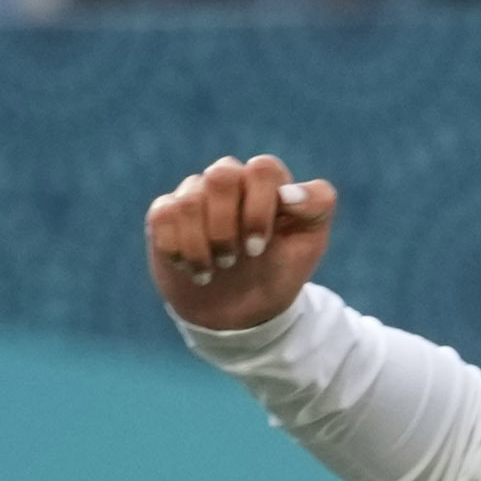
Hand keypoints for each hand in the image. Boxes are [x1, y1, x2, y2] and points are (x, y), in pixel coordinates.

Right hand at [146, 154, 338, 331]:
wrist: (241, 311)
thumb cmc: (278, 270)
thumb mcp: (310, 243)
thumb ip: (317, 206)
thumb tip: (290, 193)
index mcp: (266, 183)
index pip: (263, 169)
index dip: (260, 209)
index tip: (260, 249)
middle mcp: (229, 180)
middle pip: (221, 175)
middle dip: (227, 227)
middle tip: (235, 260)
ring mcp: (194, 194)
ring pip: (189, 201)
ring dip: (202, 247)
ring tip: (214, 272)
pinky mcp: (165, 214)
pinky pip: (163, 216)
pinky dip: (178, 249)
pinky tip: (190, 268)